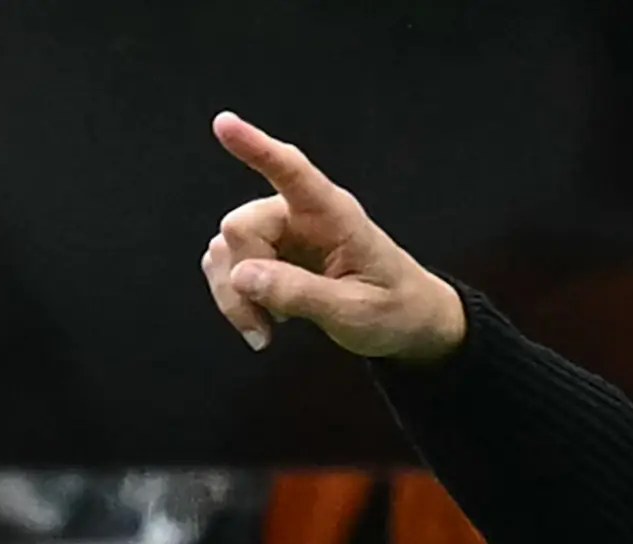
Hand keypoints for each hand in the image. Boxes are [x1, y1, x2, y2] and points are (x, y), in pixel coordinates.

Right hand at [202, 113, 465, 361]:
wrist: (408, 323)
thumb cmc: (394, 309)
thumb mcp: (355, 312)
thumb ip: (301, 293)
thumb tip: (242, 275)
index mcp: (333, 214)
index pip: (291, 171)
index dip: (256, 148)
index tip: (224, 124)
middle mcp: (299, 214)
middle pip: (241, 227)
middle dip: (243, 279)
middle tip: (270, 326)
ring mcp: (280, 234)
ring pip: (225, 250)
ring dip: (234, 296)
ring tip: (267, 332)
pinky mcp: (267, 256)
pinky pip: (226, 267)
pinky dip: (235, 299)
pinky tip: (263, 324)